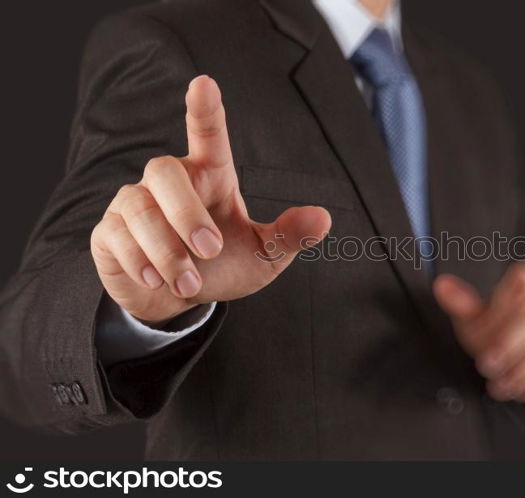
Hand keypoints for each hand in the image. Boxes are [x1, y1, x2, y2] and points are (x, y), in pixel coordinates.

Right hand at [91, 75, 331, 322]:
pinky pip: (117, 235)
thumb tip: (324, 218)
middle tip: (210, 251)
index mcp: (211, 177)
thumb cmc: (223, 266)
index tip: (204, 83)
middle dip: (186, 214)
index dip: (204, 109)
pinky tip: (156, 280)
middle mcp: (171, 181)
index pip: (207, 134)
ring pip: (139, 208)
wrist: (177, 298)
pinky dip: (140, 262)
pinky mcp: (110, 231)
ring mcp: (135, 202)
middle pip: (164, 170)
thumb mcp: (264, 255)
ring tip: (189, 283)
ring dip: (166, 250)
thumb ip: (289, 235)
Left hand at [433, 262, 524, 403]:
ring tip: (499, 385)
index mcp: (522, 289)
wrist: (519, 359)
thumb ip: (460, 303)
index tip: (510, 289)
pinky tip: (520, 389)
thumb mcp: (473, 320)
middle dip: (510, 343)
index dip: (519, 282)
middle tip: (486, 366)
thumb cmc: (495, 333)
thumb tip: (441, 285)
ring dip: (520, 371)